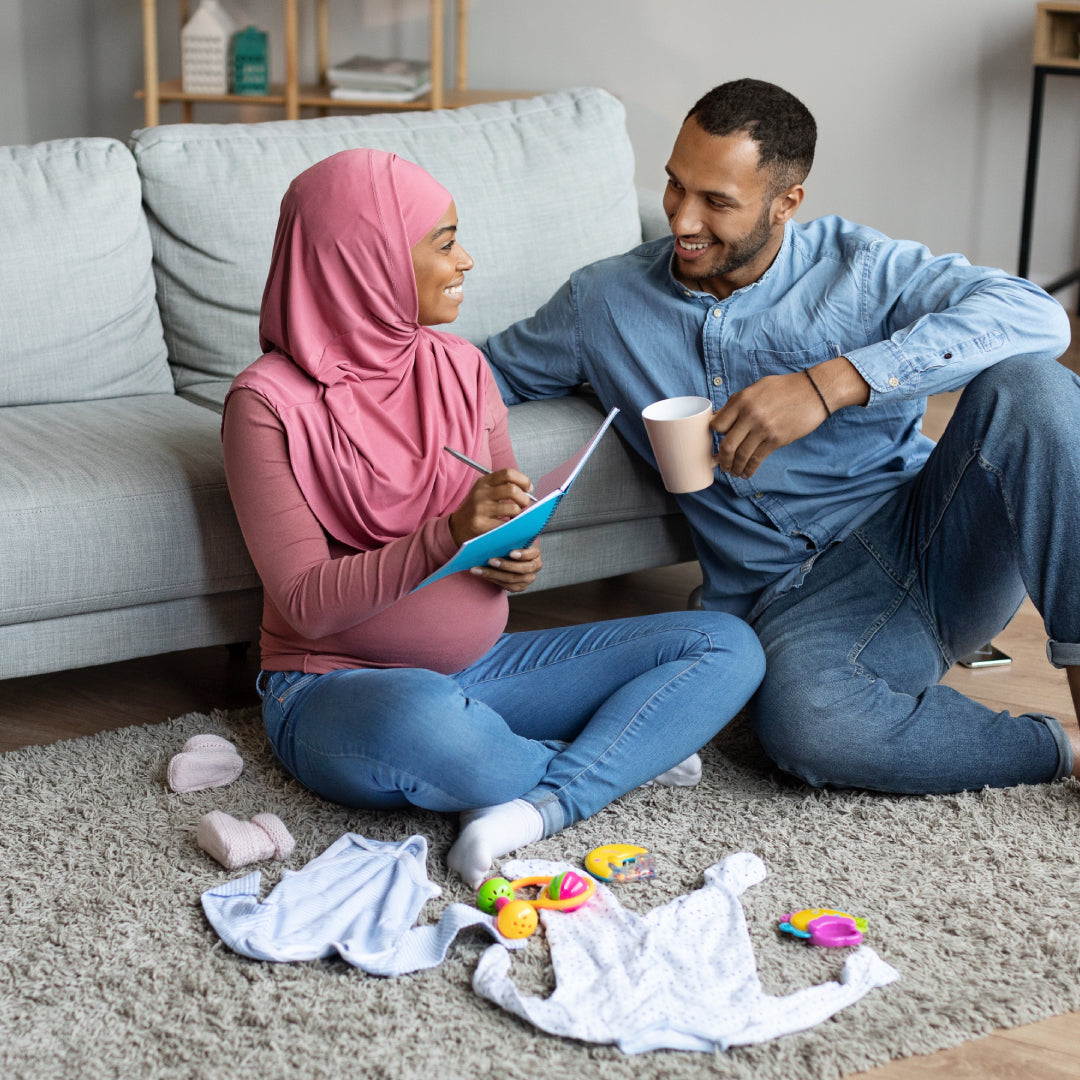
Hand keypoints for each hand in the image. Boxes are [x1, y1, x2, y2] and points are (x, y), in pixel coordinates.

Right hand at [448, 468, 533, 545]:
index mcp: (484, 482)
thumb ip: (503, 487)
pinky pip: (506, 524)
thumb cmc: (476, 509)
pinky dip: (513, 526)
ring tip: (515, 516)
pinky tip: (509, 526)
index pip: (508, 473)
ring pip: (513, 508)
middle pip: (512, 490)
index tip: (528, 488)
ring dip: (519, 514)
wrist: (457, 526)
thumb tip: (528, 490)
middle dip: (524, 499)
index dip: (523, 480)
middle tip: (524, 505)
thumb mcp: (485, 492)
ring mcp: (481, 509)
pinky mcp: (481, 524)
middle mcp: (482, 493)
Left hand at [470, 544, 542, 591]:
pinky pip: (506, 585)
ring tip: (479, 569)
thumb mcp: (513, 539)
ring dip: (493, 574)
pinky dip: (492, 579)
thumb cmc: (510, 545)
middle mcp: (534, 567)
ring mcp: (528, 578)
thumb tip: (497, 533)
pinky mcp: (520, 587)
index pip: (532, 554)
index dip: (523, 554)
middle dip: (505, 565)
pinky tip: (481, 574)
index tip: (510, 553)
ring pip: (511, 579)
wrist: (510, 557)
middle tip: (490, 560)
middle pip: (522, 569)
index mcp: (535, 553)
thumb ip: (509, 537)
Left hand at [711, 358, 869, 477]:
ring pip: (741, 455)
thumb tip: (719, 418)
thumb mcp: (757, 388)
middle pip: (727, 445)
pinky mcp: (777, 439)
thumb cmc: (785, 387)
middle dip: (722, 459)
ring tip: (734, 472)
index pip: (717, 425)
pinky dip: (750, 469)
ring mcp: (763, 429)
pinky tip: (747, 472)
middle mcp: (750, 415)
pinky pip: (757, 459)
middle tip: (722, 465)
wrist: (815, 391)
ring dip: (735, 467)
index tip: (717, 441)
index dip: (715, 435)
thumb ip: (737, 402)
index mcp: (742, 400)